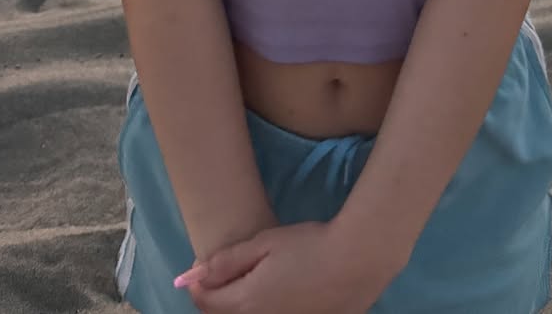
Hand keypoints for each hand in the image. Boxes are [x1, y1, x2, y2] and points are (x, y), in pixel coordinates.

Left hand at [176, 220, 392, 313]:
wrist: (356, 261)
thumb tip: (196, 274)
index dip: (196, 285)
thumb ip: (228, 261)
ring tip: (247, 281)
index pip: (206, 302)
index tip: (195, 270)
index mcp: (247, 303)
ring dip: (238, 305)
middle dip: (215, 298)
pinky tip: (276, 291)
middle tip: (219, 275)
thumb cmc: (308, 246)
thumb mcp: (264, 244)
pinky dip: (263, 309)